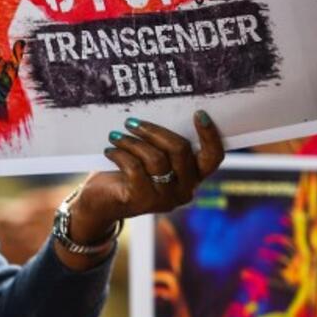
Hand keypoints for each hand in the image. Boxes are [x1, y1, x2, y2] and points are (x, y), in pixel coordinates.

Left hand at [69, 112, 224, 246]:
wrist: (102, 202)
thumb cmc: (128, 173)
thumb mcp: (150, 157)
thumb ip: (162, 145)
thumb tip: (158, 113)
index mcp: (193, 176)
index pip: (213, 157)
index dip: (210, 135)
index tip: (198, 113)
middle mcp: (185, 190)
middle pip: (180, 150)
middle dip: (154, 131)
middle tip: (131, 122)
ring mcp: (166, 198)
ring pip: (156, 158)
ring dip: (132, 142)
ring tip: (115, 136)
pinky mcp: (143, 201)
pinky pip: (135, 169)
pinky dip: (120, 155)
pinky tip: (109, 151)